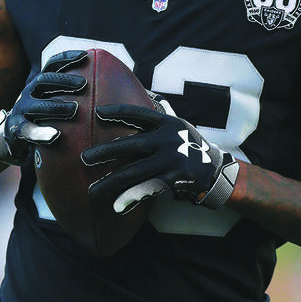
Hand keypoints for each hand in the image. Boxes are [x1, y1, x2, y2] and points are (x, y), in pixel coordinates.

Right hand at [0, 50, 86, 164]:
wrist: (12, 136)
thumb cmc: (41, 117)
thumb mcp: (51, 100)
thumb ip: (70, 94)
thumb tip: (104, 90)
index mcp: (39, 84)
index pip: (51, 65)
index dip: (66, 58)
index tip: (85, 56)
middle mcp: (28, 93)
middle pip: (44, 80)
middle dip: (64, 80)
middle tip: (84, 84)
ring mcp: (21, 110)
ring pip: (37, 106)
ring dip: (56, 106)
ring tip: (74, 109)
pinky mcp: (16, 128)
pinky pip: (28, 130)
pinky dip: (41, 133)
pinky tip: (55, 135)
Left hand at [81, 103, 239, 212]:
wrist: (217, 171)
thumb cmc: (190, 146)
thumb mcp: (178, 126)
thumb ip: (158, 118)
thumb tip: (142, 96)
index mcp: (167, 123)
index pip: (138, 113)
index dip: (117, 112)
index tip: (97, 113)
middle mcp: (169, 138)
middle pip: (131, 144)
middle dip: (104, 152)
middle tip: (83, 158)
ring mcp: (172, 159)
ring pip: (134, 171)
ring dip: (111, 181)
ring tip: (92, 190)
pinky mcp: (175, 178)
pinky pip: (148, 188)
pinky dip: (132, 197)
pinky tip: (117, 205)